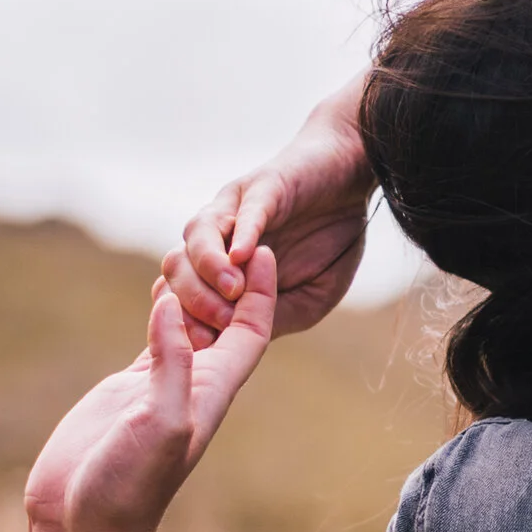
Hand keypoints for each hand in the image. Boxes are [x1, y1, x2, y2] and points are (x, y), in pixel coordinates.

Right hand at [25, 252, 278, 531]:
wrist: (85, 529)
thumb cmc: (125, 489)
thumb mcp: (158, 425)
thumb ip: (169, 366)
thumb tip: (174, 305)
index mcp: (212, 392)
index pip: (251, 330)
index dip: (263, 291)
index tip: (267, 247)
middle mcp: (193, 386)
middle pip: (225, 319)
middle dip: (229, 279)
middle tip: (224, 235)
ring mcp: (159, 388)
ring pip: (189, 325)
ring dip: (196, 290)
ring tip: (197, 251)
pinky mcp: (126, 393)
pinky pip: (154, 340)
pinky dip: (161, 312)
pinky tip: (160, 292)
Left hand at [162, 78, 372, 342]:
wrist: (354, 179)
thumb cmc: (332, 240)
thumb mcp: (311, 298)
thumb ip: (276, 316)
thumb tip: (244, 340)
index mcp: (220, 268)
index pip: (182, 298)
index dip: (186, 325)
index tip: (201, 351)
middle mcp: (216, 237)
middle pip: (177, 268)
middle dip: (193, 302)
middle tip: (220, 326)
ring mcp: (234, 209)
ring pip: (197, 237)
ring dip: (209, 270)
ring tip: (233, 294)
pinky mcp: (262, 187)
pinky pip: (244, 211)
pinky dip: (241, 233)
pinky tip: (245, 256)